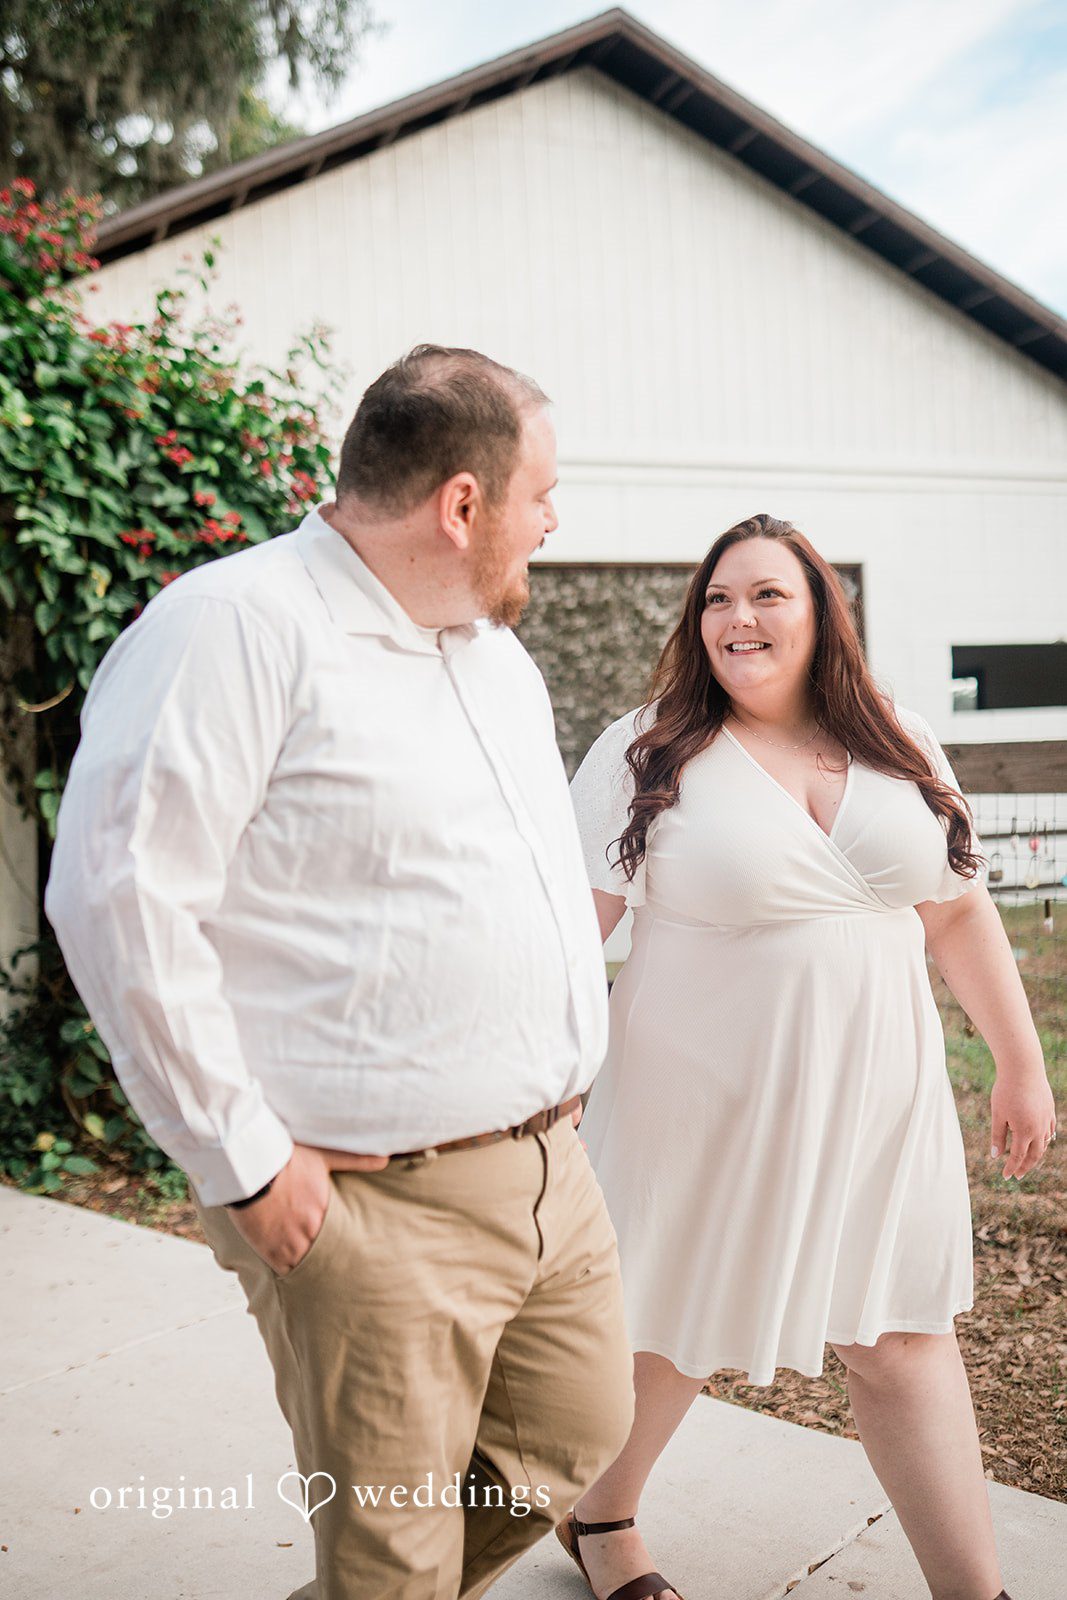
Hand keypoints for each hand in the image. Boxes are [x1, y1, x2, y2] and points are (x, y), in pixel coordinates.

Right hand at [228, 1142, 388, 1274]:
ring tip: (317, 1274)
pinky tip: (294, 1272)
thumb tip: (384, 1160)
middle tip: (339, 1270)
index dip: (346, 1245)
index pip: (343, 1238)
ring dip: (310, 1265)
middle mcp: (311, 1230)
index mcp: (326, 1211)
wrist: (252, 1168)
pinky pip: (283, 1270)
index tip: (353, 1252)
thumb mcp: (324, 1156)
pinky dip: (288, 1270)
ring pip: (306, 1265)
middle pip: (326, 1254)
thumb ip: (355, 1160)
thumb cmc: (286, 1159)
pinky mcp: (269, 1249)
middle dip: (329, 1258)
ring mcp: (290, 1242)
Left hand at [990, 1070, 1056, 1179]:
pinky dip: (1046, 1139)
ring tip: (1029, 1160)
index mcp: (1024, 1132)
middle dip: (1026, 1166)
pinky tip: (1042, 1140)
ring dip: (1036, 1154)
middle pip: (1034, 1154)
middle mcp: (1039, 1129)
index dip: (1011, 1168)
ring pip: (1045, 1143)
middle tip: (1018, 1175)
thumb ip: (998, 1136)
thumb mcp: (997, 1114)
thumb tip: (996, 1156)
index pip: (1018, 1157)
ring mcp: (1046, 1119)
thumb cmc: (1006, 1090)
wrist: (1023, 1068)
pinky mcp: (1049, 1110)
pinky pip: (1051, 1130)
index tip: (1005, 1177)